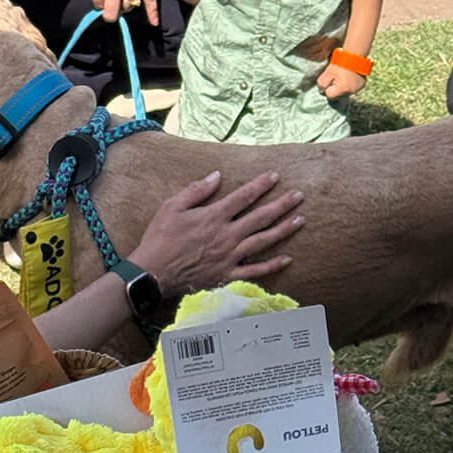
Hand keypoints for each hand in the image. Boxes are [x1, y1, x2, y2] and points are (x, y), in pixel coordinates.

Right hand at [130, 171, 304, 298]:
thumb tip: (216, 176)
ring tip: (300, 220)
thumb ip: (196, 190)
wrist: (153, 273)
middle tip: (298, 195)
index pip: (243, 196)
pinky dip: (272, 265)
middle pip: (260, 217)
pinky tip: (287, 258)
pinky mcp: (227, 276)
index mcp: (214, 216)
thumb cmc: (160, 238)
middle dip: (282, 204)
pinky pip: (255, 271)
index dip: (261, 185)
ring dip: (283, 230)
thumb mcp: (172, 206)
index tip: (275, 176)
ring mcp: (229, 257)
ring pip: (263, 242)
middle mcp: (226, 235)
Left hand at [316, 63, 365, 99]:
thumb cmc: (339, 63)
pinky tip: (349, 75)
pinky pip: (352, 88)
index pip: (330, 96)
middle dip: (335, 88)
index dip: (328, 87)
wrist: (354, 55)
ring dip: (342, 87)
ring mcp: (358, 89)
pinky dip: (349, 84)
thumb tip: (322, 91)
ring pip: (345, 92)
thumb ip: (322, 84)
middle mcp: (351, 92)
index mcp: (342, 90)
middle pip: (338, 95)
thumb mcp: (327, 72)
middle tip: (336, 76)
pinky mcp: (362, 85)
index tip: (330, 79)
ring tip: (343, 75)